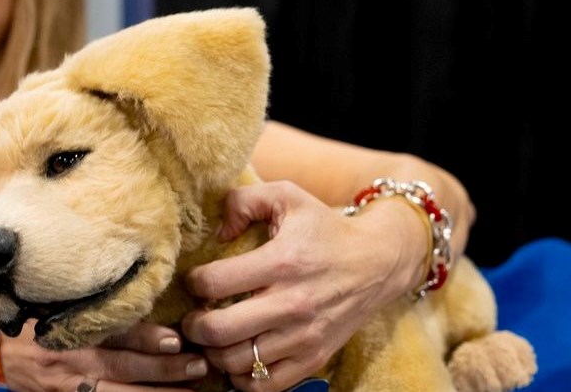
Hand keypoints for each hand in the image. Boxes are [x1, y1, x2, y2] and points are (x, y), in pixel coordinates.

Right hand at [1, 321, 208, 391]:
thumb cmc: (34, 318)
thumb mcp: (56, 301)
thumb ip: (93, 301)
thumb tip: (144, 294)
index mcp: (70, 324)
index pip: (114, 331)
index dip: (147, 336)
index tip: (177, 337)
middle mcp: (70, 356)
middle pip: (122, 366)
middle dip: (163, 369)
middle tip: (199, 364)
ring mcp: (67, 384)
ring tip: (191, 390)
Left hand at [181, 181, 424, 391]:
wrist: (378, 263)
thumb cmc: (325, 229)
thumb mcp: (287, 196)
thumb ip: (244, 200)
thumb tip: (217, 232)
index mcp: (282, 262)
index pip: (214, 282)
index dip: (193, 282)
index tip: (195, 281)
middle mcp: (292, 303)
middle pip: (218, 331)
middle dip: (192, 326)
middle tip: (192, 317)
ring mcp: (304, 336)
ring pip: (236, 362)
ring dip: (213, 352)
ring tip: (213, 336)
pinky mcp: (314, 358)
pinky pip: (263, 384)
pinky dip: (241, 377)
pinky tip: (238, 356)